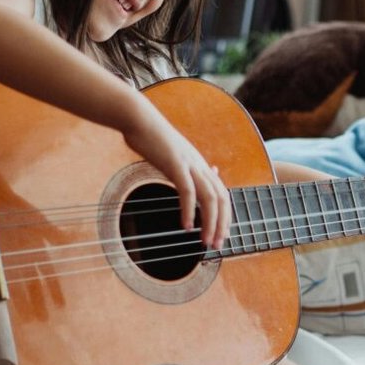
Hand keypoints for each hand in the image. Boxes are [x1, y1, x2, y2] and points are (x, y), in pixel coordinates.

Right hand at [122, 104, 230, 249]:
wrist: (139, 118)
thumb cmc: (151, 137)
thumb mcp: (174, 155)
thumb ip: (185, 168)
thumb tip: (194, 176)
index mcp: (200, 165)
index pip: (222, 194)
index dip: (224, 216)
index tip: (221, 235)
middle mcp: (200, 165)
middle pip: (221, 198)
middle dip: (221, 224)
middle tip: (216, 245)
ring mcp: (189, 164)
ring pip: (209, 198)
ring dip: (210, 223)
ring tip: (205, 241)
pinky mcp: (176, 163)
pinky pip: (187, 191)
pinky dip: (189, 211)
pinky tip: (186, 226)